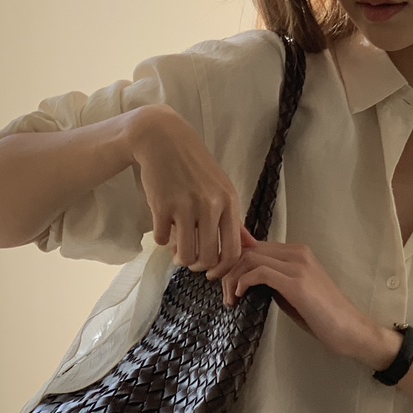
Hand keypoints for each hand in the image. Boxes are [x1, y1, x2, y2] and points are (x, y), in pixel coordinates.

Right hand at [128, 105, 242, 278]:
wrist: (163, 138)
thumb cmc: (195, 167)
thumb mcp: (222, 189)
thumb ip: (235, 221)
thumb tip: (250, 247)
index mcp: (229, 203)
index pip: (232, 251)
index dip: (222, 270)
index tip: (213, 273)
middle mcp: (210, 205)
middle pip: (209, 258)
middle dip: (199, 267)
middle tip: (193, 262)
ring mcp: (186, 205)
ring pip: (186, 254)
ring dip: (180, 259)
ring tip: (177, 253)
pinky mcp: (162, 205)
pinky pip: (163, 239)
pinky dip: (162, 241)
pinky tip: (164, 230)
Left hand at [217, 232, 375, 358]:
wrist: (350, 330)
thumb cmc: (322, 318)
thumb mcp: (290, 294)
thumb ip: (271, 282)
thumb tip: (244, 278)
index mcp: (297, 253)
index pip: (254, 246)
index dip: (233, 261)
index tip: (222, 281)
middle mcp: (297, 253)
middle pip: (248, 249)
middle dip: (228, 270)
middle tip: (223, 293)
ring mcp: (298, 266)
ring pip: (250, 258)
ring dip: (232, 278)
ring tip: (230, 300)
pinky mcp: (297, 282)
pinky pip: (259, 272)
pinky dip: (243, 283)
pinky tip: (239, 296)